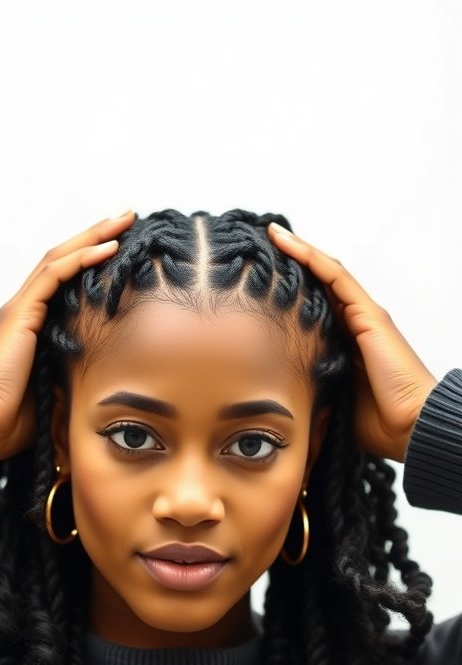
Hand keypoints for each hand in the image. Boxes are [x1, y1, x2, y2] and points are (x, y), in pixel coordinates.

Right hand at [0, 210, 135, 464]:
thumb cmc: (12, 420)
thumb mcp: (57, 392)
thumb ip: (77, 376)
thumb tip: (107, 378)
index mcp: (32, 326)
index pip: (66, 280)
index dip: (92, 261)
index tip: (123, 248)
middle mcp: (25, 310)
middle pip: (63, 260)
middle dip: (96, 237)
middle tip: (128, 219)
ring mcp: (20, 309)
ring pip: (59, 258)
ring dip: (93, 237)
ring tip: (124, 220)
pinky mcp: (20, 315)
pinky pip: (54, 276)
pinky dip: (81, 259)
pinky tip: (107, 248)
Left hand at [267, 223, 437, 461]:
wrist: (408, 427)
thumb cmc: (375, 424)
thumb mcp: (328, 401)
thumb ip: (308, 390)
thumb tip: (275, 398)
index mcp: (345, 344)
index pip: (314, 307)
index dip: (289, 290)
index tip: (259, 279)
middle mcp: (355, 323)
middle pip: (319, 284)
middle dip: (291, 264)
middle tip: (258, 248)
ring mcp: (364, 316)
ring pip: (326, 273)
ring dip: (299, 251)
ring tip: (271, 234)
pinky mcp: (369, 315)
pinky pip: (337, 277)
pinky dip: (312, 257)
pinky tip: (289, 243)